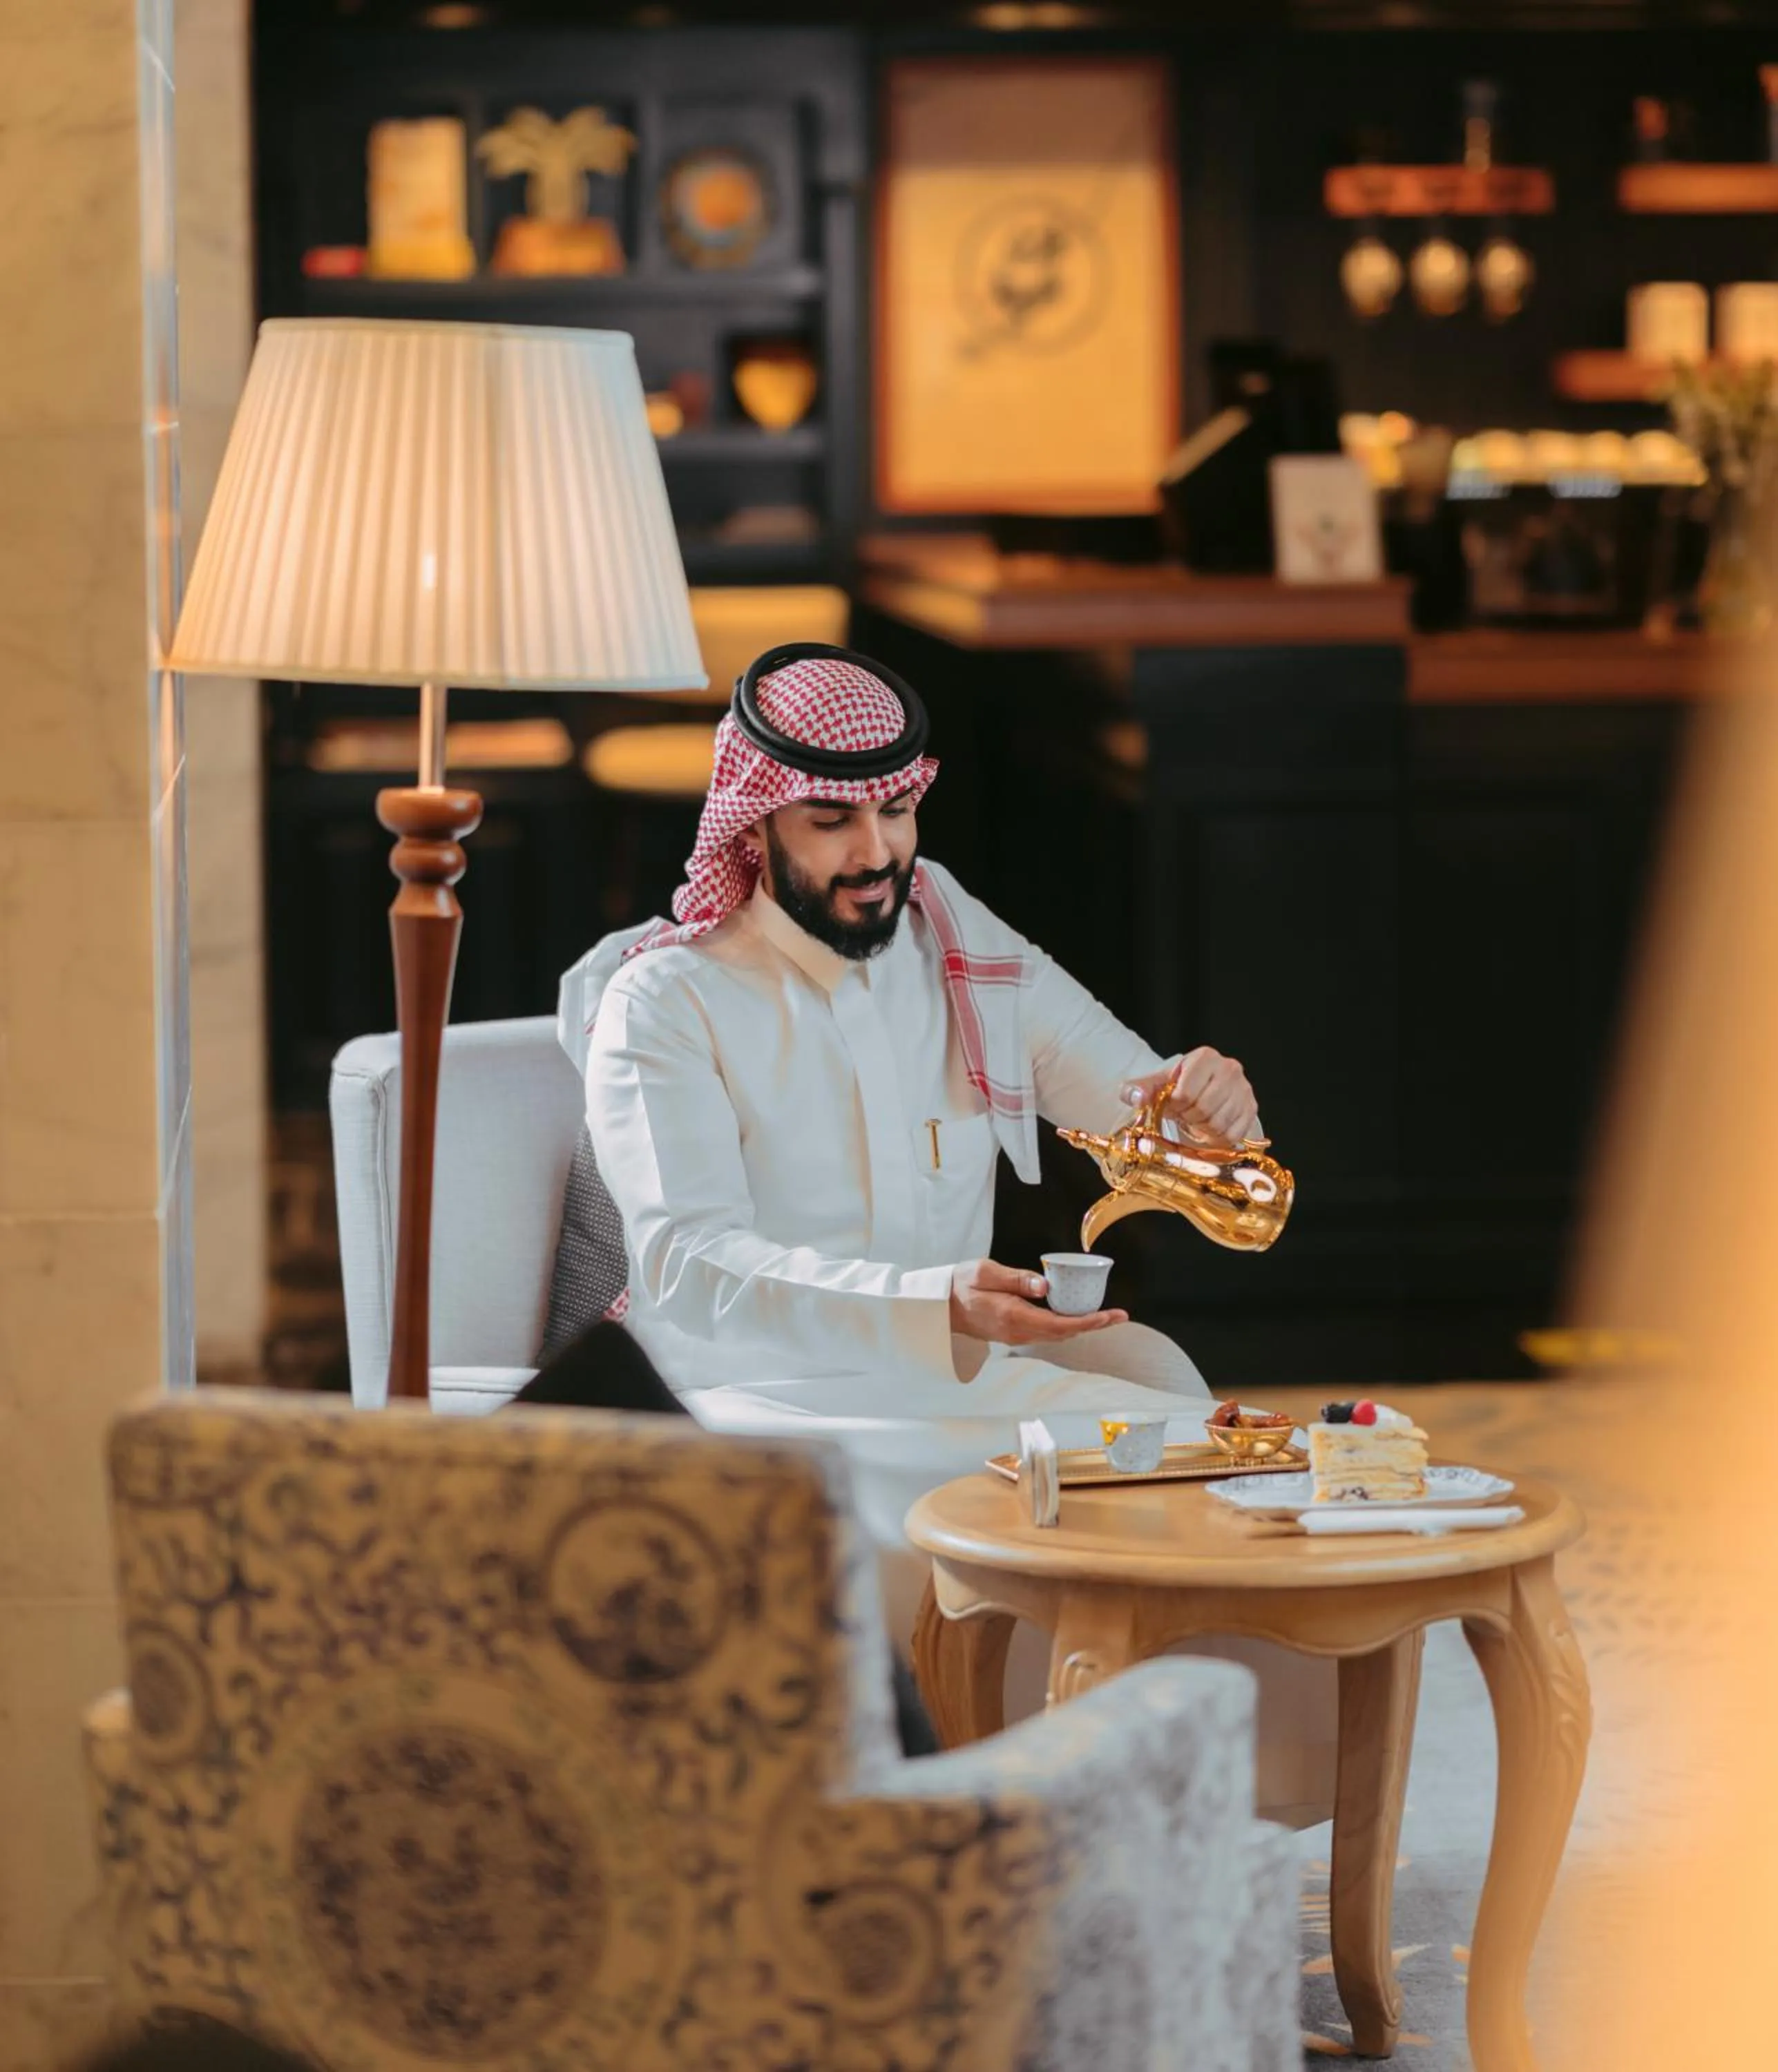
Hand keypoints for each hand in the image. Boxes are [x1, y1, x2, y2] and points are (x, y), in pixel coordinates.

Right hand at [949, 1259, 1127, 1344]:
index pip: (1059, 1324)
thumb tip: (1045, 1286)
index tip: (1109, 1316)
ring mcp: (1016, 1335)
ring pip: (1056, 1334)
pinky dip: (1066, 1325)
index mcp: (1013, 1316)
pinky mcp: (1014, 1332)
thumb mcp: (985, 1272)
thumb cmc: (961, 1284)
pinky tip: (1076, 1315)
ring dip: (1082, 1326)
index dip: (1088, 1322)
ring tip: (1106, 1316)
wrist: (940, 1306)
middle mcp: (1017, 1331)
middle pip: (1064, 1332)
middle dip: (1093, 1324)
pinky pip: (1046, 1331)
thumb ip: (1016, 1279)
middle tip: (1120, 1315)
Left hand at [1122, 1046, 1258, 1147]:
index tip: (1174, 1104)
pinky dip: (1218, 1138)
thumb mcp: (1157, 1084)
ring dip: (1203, 1129)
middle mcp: (1230, 1069)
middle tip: (1185, 1115)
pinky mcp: (1251, 1108)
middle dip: (1189, 1118)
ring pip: (1219, 1124)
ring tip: (1198, 1119)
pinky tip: (1210, 1127)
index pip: (1186, 1093)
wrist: (1204, 1090)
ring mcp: (1244, 1089)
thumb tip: (1134, 1098)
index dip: (1175, 1106)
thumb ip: (1138, 1089)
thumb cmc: (1179, 1086)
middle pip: (1204, 1109)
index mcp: (1205, 1057)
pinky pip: (1233, 1135)